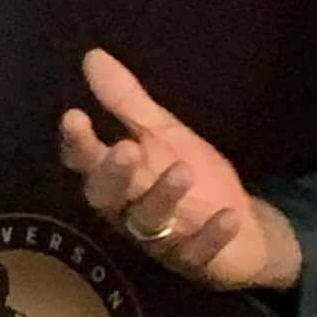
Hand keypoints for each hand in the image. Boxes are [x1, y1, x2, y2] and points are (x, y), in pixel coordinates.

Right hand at [59, 49, 299, 291]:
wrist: (242, 228)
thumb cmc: (190, 178)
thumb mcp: (162, 133)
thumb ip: (126, 102)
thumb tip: (92, 56)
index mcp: (116, 177)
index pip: (85, 161)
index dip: (78, 143)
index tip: (74, 116)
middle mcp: (127, 209)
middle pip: (107, 197)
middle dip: (114, 175)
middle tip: (125, 148)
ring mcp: (160, 238)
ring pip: (148, 222)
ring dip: (163, 196)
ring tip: (183, 170)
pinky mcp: (194, 260)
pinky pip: (198, 251)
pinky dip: (212, 235)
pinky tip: (229, 216)